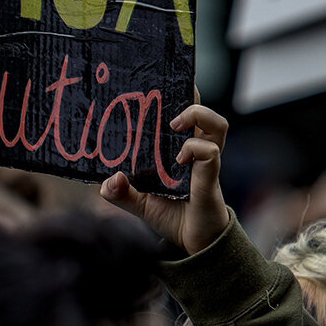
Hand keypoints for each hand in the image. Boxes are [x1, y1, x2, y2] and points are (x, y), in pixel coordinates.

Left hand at [100, 99, 230, 254]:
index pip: (183, 115)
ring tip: (175, 124)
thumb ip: (120, 192)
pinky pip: (210, 152)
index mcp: (179, 150)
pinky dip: (194, 150)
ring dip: (198, 116)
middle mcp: (196, 151)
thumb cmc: (170, 216)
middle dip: (191, 95)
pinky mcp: (211, 177)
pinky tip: (179, 160)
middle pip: (203, 111)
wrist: (192, 244)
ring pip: (217, 125)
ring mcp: (206, 163)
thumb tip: (108, 181)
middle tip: (168, 96)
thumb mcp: (137, 203)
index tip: (161, 80)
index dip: (178, 95)